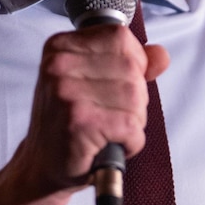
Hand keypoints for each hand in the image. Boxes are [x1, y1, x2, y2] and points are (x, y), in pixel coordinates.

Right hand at [9, 25, 168, 197]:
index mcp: (60, 47)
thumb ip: (129, 64)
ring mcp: (67, 92)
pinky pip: (132, 126)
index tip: (116, 85)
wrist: (42, 166)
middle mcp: (59, 65)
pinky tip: (109, 145)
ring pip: (136, 98)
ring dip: (132, 122)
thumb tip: (161, 55)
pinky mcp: (80, 122)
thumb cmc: (68, 123)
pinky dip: (131, 142)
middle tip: (108, 116)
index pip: (119, 37)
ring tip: (107, 131)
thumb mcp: (93, 82)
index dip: (133, 63)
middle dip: (134, 99)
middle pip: (132, 70)